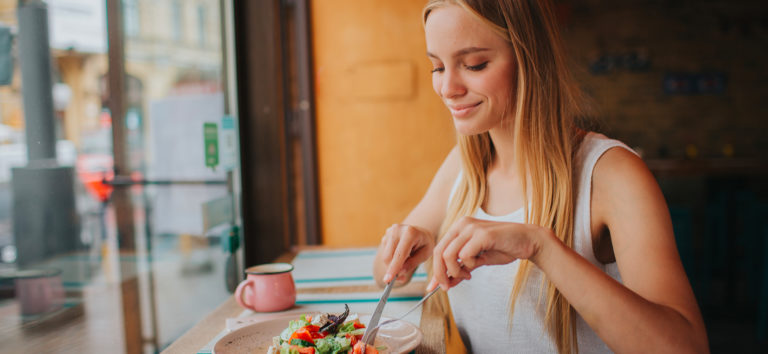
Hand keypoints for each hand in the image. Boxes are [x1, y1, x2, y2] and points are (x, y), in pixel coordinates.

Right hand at [377, 224, 434, 284]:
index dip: (393, 268)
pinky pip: (385, 252)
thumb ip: (412, 263)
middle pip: (388, 256)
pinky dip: (391, 259)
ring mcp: (390, 231)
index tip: (388, 280)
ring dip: (392, 265)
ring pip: (385, 256)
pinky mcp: (386, 235)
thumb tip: (399, 272)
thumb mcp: (425, 255)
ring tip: (405, 264)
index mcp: (410, 233)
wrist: (421, 232)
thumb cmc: (425, 244)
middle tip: (401, 278)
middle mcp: (397, 230)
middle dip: (392, 270)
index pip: (399, 254)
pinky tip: (400, 256)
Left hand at [428, 216, 548, 290]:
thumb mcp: (477, 261)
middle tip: (447, 287)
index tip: (433, 287)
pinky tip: (478, 265)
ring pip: (449, 255)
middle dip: (440, 274)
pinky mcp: (482, 234)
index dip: (435, 270)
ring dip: (455, 271)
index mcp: (459, 227)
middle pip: (439, 252)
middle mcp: (462, 224)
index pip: (439, 249)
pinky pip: (464, 255)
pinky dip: (469, 265)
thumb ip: (461, 268)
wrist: (528, 241)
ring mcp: (471, 228)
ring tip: (468, 275)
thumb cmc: (503, 249)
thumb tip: (446, 283)